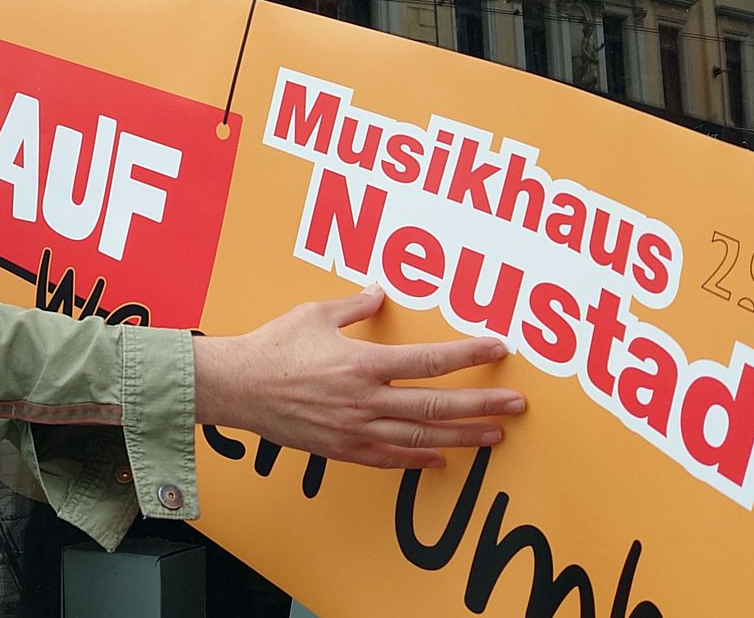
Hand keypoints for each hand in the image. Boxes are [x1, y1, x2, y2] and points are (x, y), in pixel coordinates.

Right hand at [192, 286, 522, 468]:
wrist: (236, 387)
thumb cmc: (273, 347)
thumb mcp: (315, 314)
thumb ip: (354, 306)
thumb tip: (378, 292)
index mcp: (363, 363)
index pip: (430, 360)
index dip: (469, 354)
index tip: (497, 349)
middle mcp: (366, 400)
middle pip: (437, 405)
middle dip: (482, 405)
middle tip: (517, 405)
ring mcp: (356, 429)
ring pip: (422, 438)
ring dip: (463, 437)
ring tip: (494, 436)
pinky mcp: (342, 449)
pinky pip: (389, 459)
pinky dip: (419, 461)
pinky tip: (441, 460)